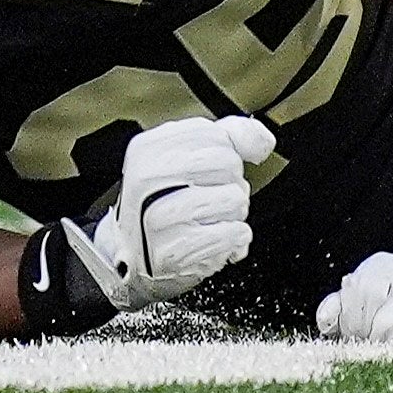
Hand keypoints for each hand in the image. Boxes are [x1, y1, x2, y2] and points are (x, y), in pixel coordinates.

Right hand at [52, 114, 273, 311]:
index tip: (216, 170)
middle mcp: (149, 179)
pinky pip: (233, 233)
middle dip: (231, 183)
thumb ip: (228, 137)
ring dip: (234, 213)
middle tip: (212, 198)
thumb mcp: (185, 159)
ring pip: (235, 199)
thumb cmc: (163, 205)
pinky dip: (235, 238)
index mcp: (150, 148)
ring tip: (210, 220)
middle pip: (228, 164)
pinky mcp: (175, 251)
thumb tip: (261, 140)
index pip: (216, 135)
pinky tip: (215, 239)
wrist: (130, 257)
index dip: (228, 153)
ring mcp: (159, 216)